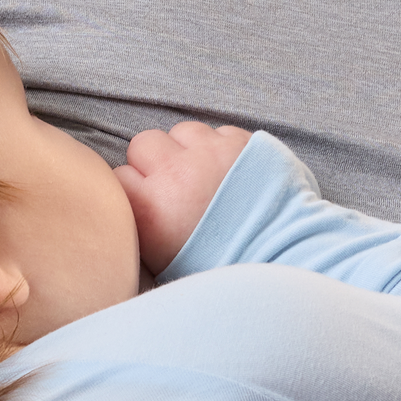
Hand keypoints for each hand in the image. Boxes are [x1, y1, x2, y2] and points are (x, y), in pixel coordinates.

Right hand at [116, 120, 252, 272]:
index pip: (118, 177)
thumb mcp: (164, 264)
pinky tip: (232, 173)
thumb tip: (129, 204)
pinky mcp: (244, 143)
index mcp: (150, 210)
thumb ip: (141, 226)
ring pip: (182, 131)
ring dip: (188, 149)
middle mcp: (175, 173)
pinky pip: (219, 131)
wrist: (282, 261)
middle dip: (155, 163)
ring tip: (205, 177)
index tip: (149, 204)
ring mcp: (211, 153)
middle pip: (144, 144)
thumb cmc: (221, 269)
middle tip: (176, 187)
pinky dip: (222, 147)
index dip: (134, 190)